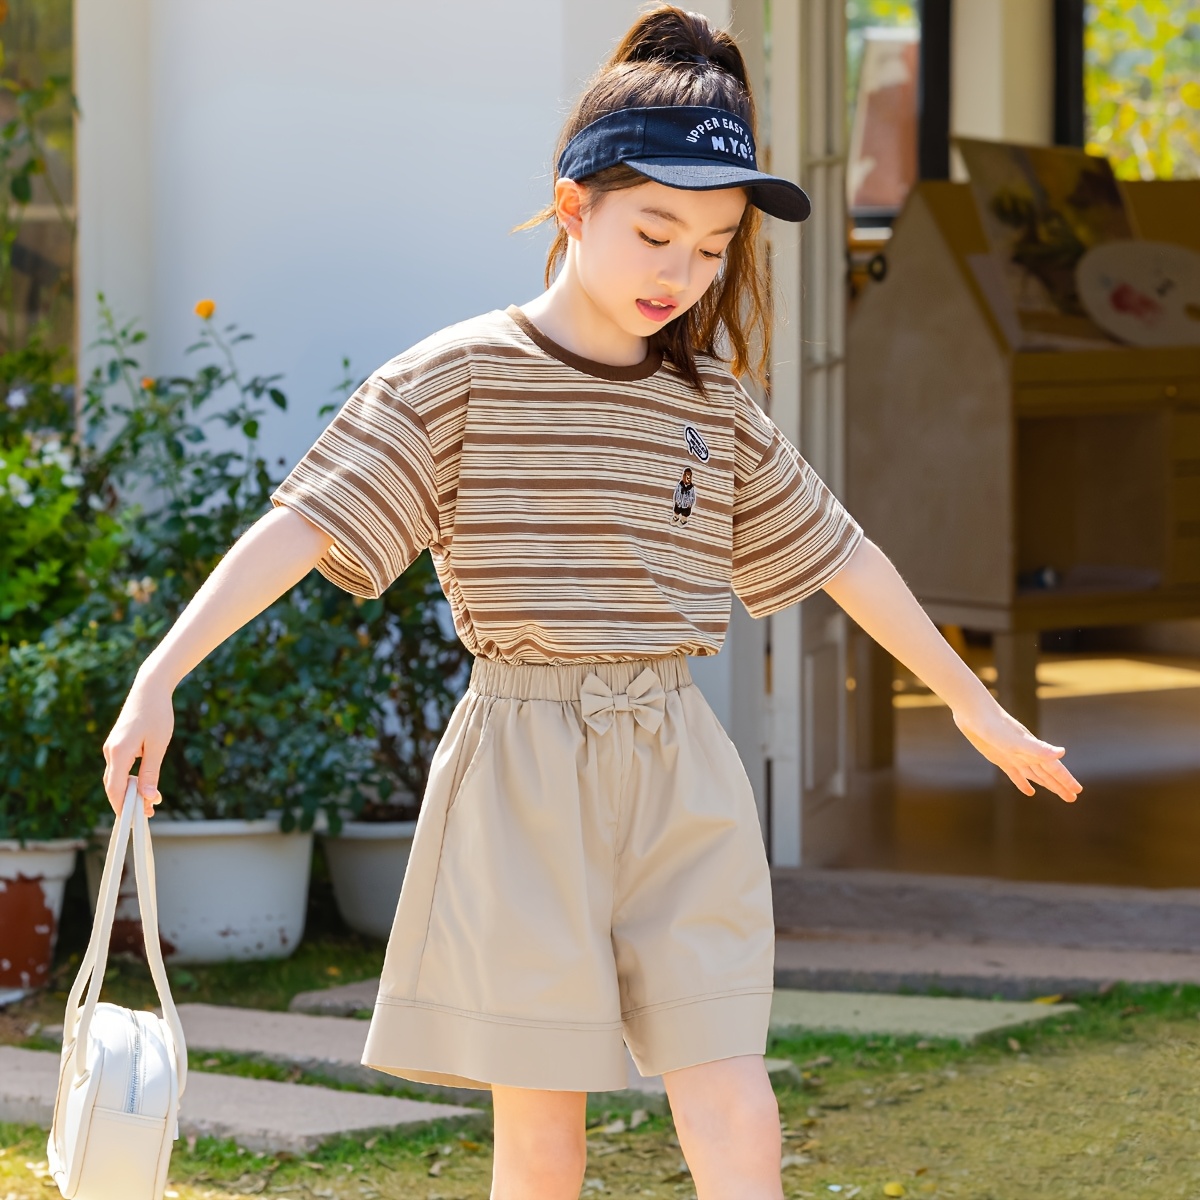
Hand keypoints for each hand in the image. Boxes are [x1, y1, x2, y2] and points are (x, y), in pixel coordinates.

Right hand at [102, 673, 175, 817]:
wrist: (150, 688)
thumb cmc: (157, 714)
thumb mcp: (158, 745)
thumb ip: (151, 772)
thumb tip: (147, 796)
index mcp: (119, 752)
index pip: (115, 788)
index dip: (122, 807)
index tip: (135, 820)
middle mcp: (110, 751)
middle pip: (112, 786)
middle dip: (127, 802)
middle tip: (147, 814)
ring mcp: (111, 747)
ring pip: (115, 777)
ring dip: (128, 792)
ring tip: (149, 803)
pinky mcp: (117, 744)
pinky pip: (119, 768)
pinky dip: (128, 780)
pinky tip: (142, 785)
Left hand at [953, 703, 1081, 802]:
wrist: (974, 713)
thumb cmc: (995, 726)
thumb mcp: (1016, 741)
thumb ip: (1038, 748)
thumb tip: (1062, 753)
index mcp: (1034, 751)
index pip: (1054, 769)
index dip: (1066, 780)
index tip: (1078, 791)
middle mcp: (1027, 754)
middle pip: (1047, 774)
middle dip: (1060, 785)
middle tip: (1073, 797)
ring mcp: (1014, 756)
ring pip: (1035, 774)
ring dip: (1047, 784)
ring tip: (1059, 794)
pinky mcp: (1000, 758)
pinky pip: (1015, 774)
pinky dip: (1023, 783)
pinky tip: (1029, 792)